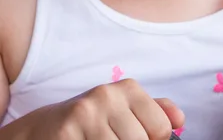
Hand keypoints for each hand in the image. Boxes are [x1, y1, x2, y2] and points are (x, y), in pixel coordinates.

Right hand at [30, 78, 183, 139]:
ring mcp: (86, 114)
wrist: (42, 130)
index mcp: (126, 88)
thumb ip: (153, 112)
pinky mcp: (68, 132)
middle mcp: (106, 95)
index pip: (161, 129)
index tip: (129, 136)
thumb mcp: (123, 111)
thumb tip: (179, 119)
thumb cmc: (91, 125)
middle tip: (110, 139)